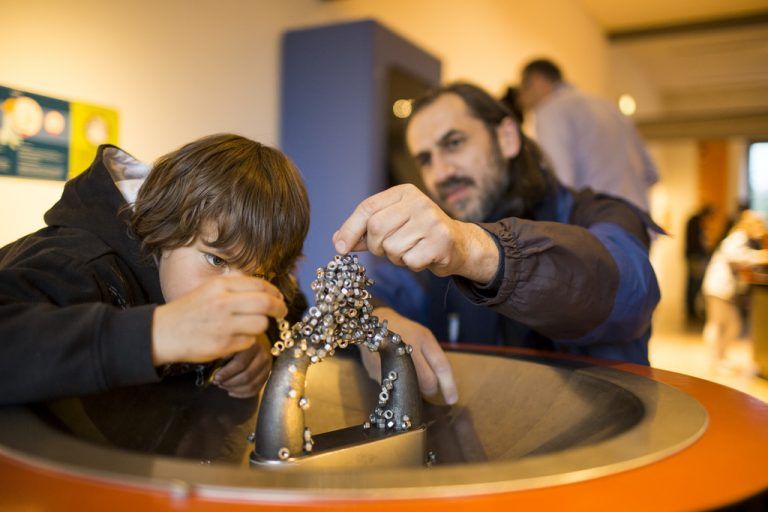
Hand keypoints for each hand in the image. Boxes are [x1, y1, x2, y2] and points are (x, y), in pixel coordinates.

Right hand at [152, 275, 286, 365]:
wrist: (162, 332)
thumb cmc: (189, 311)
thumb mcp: (210, 290)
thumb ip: (235, 288)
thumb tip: (266, 291)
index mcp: (220, 286)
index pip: (260, 285)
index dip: (275, 292)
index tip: (279, 298)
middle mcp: (224, 303)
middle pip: (266, 304)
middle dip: (279, 309)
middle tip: (282, 313)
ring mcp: (224, 325)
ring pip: (261, 324)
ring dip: (260, 326)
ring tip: (249, 326)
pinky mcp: (223, 344)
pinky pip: (249, 342)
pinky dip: (247, 341)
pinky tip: (235, 338)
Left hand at [212, 334, 271, 397]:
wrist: (250, 342)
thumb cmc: (235, 344)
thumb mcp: (229, 344)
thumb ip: (223, 354)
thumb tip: (214, 371)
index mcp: (252, 345)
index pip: (240, 363)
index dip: (227, 373)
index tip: (216, 377)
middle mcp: (263, 355)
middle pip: (247, 376)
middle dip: (230, 382)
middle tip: (218, 383)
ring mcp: (267, 366)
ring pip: (252, 385)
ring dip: (234, 388)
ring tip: (223, 386)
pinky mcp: (267, 375)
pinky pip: (255, 390)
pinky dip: (241, 393)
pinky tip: (231, 391)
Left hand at [333, 184, 498, 283]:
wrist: (459, 245)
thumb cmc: (419, 235)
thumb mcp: (392, 225)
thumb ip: (365, 231)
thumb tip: (338, 242)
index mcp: (403, 192)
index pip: (367, 208)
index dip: (350, 230)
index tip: (340, 249)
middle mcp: (418, 201)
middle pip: (376, 228)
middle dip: (376, 246)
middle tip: (387, 250)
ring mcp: (432, 220)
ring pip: (392, 247)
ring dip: (395, 258)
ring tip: (410, 251)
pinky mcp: (441, 240)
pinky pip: (409, 260)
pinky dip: (411, 265)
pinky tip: (423, 257)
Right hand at [360, 307, 457, 404]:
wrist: (372, 326)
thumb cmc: (405, 331)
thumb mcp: (424, 336)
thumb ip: (435, 358)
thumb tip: (448, 386)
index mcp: (421, 338)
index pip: (441, 366)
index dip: (449, 385)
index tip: (453, 399)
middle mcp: (405, 349)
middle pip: (426, 382)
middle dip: (430, 388)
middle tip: (428, 385)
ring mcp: (389, 362)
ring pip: (411, 388)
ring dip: (415, 388)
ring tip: (410, 375)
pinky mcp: (376, 372)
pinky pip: (394, 387)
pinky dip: (399, 385)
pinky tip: (396, 373)